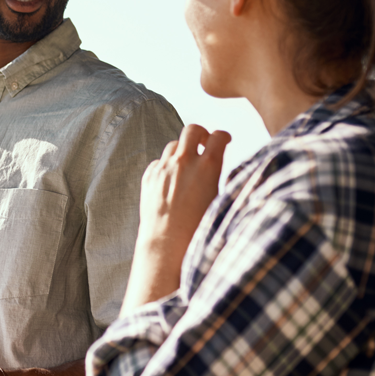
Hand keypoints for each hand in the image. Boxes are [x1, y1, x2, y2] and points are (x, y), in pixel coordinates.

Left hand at [123, 124, 229, 310]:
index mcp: (207, 167)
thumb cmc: (199, 230)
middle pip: (192, 130)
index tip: (225, 140)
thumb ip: (219, 179)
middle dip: (201, 134)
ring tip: (188, 164)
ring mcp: (163, 168)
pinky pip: (159, 162)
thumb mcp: (220, 202)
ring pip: (173, 145)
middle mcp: (183, 162)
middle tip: (205, 144)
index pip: (218, 136)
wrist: (166, 245)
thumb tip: (222, 169)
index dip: (224, 136)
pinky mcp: (148, 177)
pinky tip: (172, 179)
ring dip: (182, 150)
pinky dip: (167, 165)